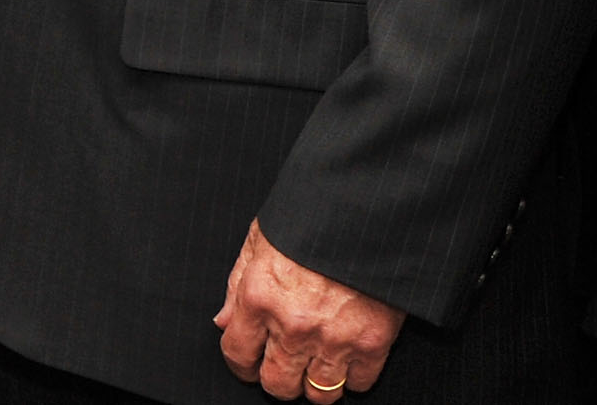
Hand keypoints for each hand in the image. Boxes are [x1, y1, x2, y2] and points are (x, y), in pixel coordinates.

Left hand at [215, 221, 403, 396]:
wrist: (363, 210)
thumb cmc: (309, 219)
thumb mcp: (259, 241)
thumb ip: (237, 286)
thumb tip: (223, 322)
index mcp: (259, 297)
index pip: (237, 354)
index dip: (240, 365)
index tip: (247, 365)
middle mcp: (292, 325)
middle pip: (277, 384)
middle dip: (276, 380)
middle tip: (281, 368)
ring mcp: (334, 338)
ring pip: (319, 393)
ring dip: (314, 384)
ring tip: (314, 366)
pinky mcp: (373, 342)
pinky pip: (359, 383)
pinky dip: (353, 377)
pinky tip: (346, 358)